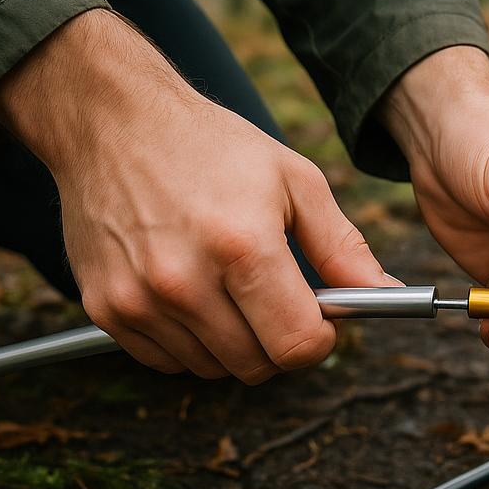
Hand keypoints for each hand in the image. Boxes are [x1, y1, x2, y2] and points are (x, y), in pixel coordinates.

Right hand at [0, 9, 396, 382]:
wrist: (111, 120)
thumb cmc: (210, 145)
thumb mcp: (293, 180)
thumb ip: (341, 246)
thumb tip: (384, 294)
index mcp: (242, 246)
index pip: (295, 345)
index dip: (318, 340)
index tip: (318, 319)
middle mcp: (183, 281)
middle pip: (256, 365)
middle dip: (278, 341)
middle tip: (274, 297)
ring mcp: (138, 299)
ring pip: (212, 368)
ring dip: (232, 342)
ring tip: (226, 284)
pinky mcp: (104, 308)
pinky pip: (165, 361)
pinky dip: (188, 341)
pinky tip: (189, 291)